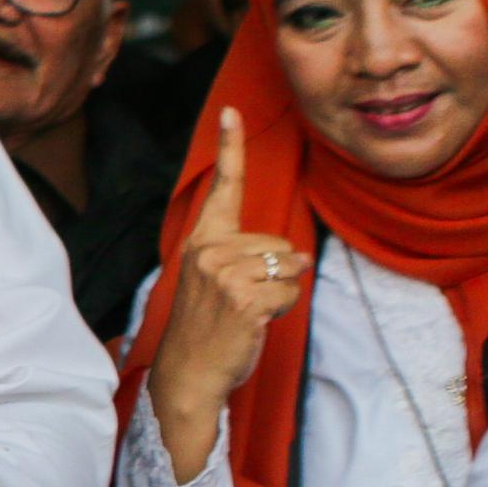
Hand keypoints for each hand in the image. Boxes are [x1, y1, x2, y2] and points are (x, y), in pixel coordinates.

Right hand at [151, 107, 306, 483]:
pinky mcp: (243, 297)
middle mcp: (208, 250)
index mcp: (201, 242)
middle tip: (243, 303)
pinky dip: (281, 310)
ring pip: (288, 267)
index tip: (233, 112)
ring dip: (280, 294)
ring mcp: (224, 273)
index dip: (230, 148)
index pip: (222, 189)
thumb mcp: (219, 284)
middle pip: (279, 242)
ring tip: (247, 314)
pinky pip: (289, 291)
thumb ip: (252, 259)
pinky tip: (253, 324)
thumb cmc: (209, 330)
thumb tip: (299, 260)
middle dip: (276, 274)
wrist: (188, 375)